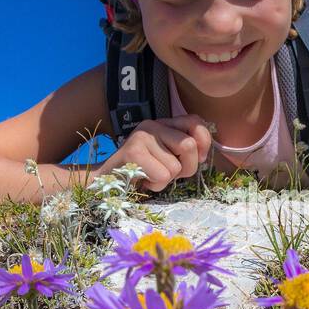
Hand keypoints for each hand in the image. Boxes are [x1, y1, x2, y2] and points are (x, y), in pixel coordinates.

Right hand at [96, 114, 213, 191]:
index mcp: (164, 124)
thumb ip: (184, 151)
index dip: (203, 144)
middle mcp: (153, 125)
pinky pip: (162, 176)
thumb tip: (202, 155)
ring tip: (150, 175)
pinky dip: (155, 186)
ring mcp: (142, 136)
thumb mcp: (167, 158)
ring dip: (166, 180)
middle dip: (186, 168)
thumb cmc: (141, 171)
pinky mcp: (134, 152)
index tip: (196, 159)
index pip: (196, 123)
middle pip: (189, 146)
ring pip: (175, 167)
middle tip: (168, 173)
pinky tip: (143, 180)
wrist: (105, 181)